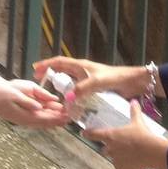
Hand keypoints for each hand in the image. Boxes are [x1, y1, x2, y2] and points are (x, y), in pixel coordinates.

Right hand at [0, 81, 68, 128]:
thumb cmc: (1, 95)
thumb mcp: (15, 94)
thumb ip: (28, 101)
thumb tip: (39, 106)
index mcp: (26, 116)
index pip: (46, 119)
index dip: (58, 118)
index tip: (68, 116)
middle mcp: (27, 120)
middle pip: (47, 122)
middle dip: (59, 119)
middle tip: (72, 116)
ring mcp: (25, 119)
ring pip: (43, 121)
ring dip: (54, 118)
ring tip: (65, 115)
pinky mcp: (23, 116)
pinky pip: (38, 118)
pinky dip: (47, 116)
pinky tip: (51, 113)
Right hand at [33, 55, 147, 103]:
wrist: (132, 82)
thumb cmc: (115, 78)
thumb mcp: (97, 82)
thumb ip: (83, 89)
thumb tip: (68, 99)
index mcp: (81, 66)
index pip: (59, 62)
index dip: (47, 65)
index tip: (35, 69)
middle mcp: (83, 72)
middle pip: (62, 71)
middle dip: (51, 75)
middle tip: (40, 83)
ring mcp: (88, 80)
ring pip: (70, 83)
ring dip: (61, 87)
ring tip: (52, 97)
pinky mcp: (94, 89)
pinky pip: (79, 92)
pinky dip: (72, 97)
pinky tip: (70, 106)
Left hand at [85, 101, 167, 168]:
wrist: (152, 151)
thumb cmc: (142, 135)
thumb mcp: (138, 121)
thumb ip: (134, 111)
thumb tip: (133, 102)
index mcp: (111, 136)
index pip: (95, 134)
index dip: (88, 133)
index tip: (83, 133)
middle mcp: (110, 149)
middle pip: (106, 149)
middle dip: (111, 147)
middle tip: (122, 145)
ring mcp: (115, 160)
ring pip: (114, 159)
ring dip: (119, 157)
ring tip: (131, 154)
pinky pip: (121, 168)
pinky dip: (126, 167)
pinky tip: (134, 164)